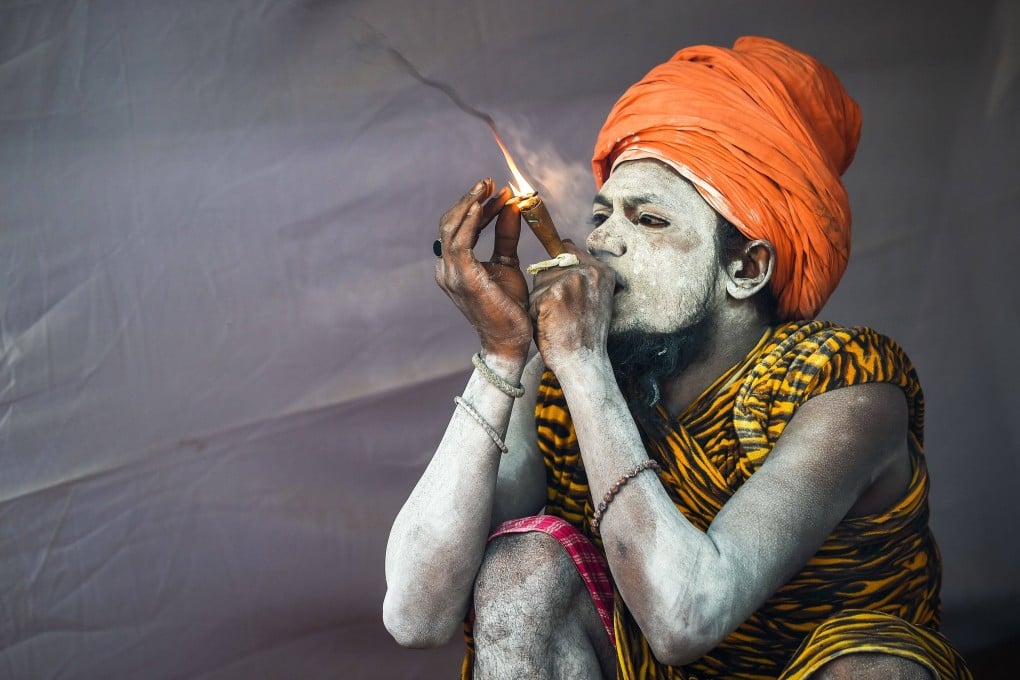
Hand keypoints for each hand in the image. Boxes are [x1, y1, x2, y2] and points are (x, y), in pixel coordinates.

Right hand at [435, 179, 531, 362]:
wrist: (511, 340)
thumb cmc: (509, 306)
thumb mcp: (508, 262)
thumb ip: (505, 235)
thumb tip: (511, 205)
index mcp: (454, 266)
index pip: (459, 227)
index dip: (477, 206)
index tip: (497, 190)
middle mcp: (446, 269)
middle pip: (451, 223)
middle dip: (470, 199)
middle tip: (489, 181)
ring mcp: (451, 274)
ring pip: (451, 228)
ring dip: (470, 204)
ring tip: (487, 186)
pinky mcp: (463, 279)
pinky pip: (461, 242)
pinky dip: (470, 222)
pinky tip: (482, 206)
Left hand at [528, 240, 616, 371]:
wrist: (583, 363)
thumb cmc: (584, 334)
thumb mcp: (594, 298)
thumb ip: (582, 274)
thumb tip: (563, 243)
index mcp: (602, 271)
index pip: (568, 249)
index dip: (558, 266)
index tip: (562, 290)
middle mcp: (589, 272)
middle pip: (550, 266)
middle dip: (548, 288)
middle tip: (564, 314)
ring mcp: (571, 281)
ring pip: (539, 282)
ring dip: (540, 301)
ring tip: (557, 320)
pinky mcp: (553, 294)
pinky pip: (533, 298)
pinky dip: (535, 314)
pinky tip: (550, 326)